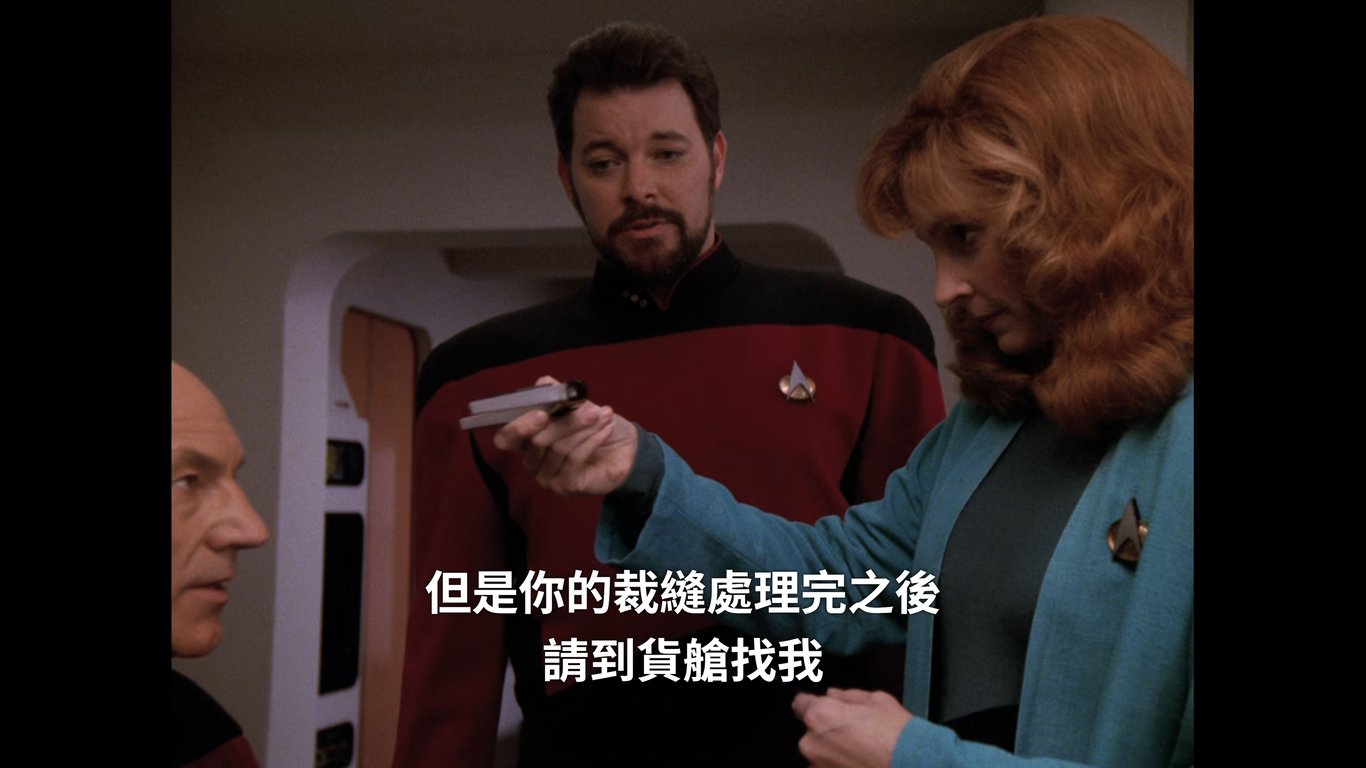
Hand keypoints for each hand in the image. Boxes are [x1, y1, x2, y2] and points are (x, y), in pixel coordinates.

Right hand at [493, 377, 637, 495]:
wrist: (624, 448)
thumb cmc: (595, 426)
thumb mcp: (577, 404)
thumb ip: (556, 393)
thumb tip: (545, 383)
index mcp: (527, 440)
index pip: (505, 439)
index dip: (519, 426)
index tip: (541, 413)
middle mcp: (532, 461)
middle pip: (537, 441)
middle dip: (566, 422)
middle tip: (589, 409)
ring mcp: (547, 477)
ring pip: (558, 449)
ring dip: (584, 428)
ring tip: (604, 416)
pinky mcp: (566, 486)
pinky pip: (575, 459)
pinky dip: (592, 440)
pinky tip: (606, 429)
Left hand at [791, 688, 912, 767]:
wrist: (914, 765)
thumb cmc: (896, 733)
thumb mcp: (876, 701)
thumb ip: (848, 696)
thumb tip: (833, 695)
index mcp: (820, 716)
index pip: (800, 704)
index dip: (813, 703)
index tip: (824, 706)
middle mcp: (812, 743)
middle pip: (811, 731)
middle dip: (827, 729)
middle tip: (853, 731)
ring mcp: (819, 766)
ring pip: (820, 753)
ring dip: (834, 750)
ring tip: (861, 750)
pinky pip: (829, 767)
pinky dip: (840, 764)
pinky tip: (861, 761)